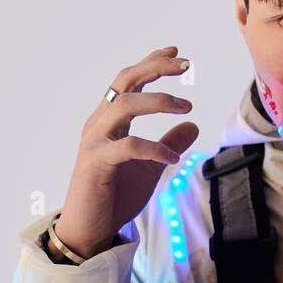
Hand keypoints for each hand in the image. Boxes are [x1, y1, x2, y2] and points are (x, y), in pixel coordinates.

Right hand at [55, 46, 199, 258]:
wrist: (89, 229)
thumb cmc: (115, 196)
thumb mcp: (151, 167)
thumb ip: (169, 143)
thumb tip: (193, 126)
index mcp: (108, 121)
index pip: (127, 81)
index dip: (150, 63)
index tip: (176, 52)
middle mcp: (98, 124)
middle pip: (125, 81)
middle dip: (155, 68)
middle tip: (187, 66)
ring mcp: (94, 142)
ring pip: (125, 105)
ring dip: (158, 101)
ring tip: (187, 107)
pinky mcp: (96, 163)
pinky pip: (129, 146)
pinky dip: (155, 148)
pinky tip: (173, 159)